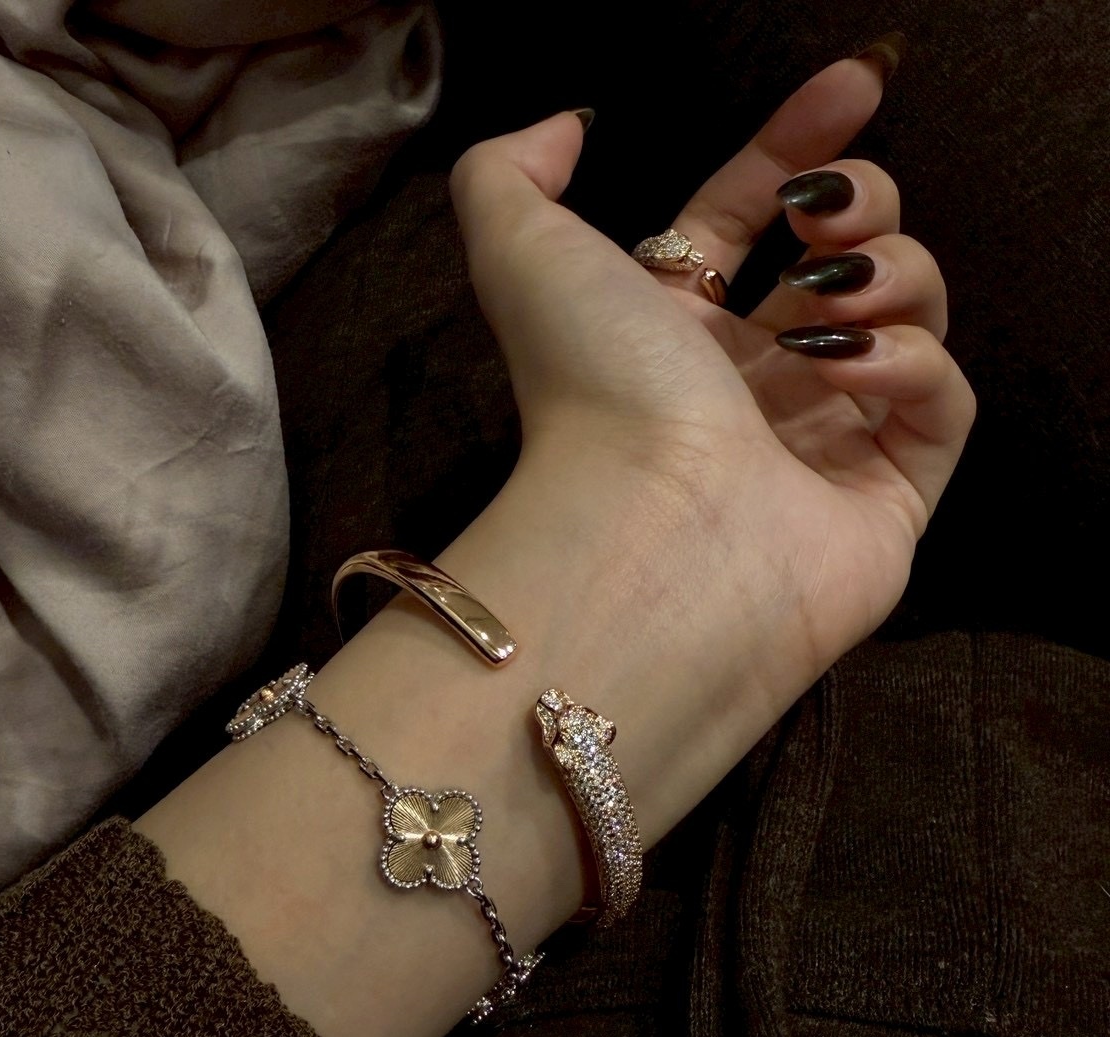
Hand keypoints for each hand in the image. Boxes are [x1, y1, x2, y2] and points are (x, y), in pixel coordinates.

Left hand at [451, 56, 974, 695]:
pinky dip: (914, 365)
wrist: (650, 532)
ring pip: (908, 319)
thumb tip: (564, 129)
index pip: (750, 216)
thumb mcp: (524, 253)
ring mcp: (824, 442)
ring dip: (893, 277)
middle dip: (863, 204)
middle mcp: (750, 382)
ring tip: (831, 300)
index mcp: (673, 329)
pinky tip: (852, 368)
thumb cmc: (593, 392)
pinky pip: (941, 405)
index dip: (798, 145)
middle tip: (828, 218)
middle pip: (845, 258)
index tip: (851, 87)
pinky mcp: (888, 497)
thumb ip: (511, 172)